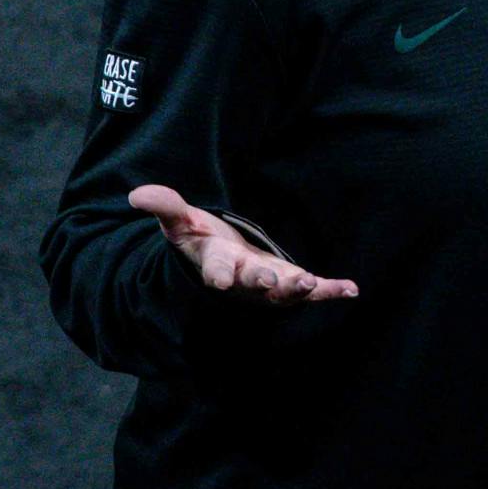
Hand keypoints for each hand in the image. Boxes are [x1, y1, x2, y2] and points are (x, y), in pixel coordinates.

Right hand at [127, 184, 358, 304]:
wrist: (223, 265)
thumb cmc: (202, 241)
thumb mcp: (182, 222)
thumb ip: (166, 207)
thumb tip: (136, 195)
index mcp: (216, 263)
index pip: (214, 270)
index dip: (216, 275)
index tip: (217, 281)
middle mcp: (242, 280)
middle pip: (252, 283)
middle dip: (262, 280)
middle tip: (271, 279)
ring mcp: (268, 285)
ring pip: (282, 293)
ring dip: (298, 290)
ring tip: (314, 284)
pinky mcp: (289, 284)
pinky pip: (312, 292)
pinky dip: (331, 291)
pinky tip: (351, 289)